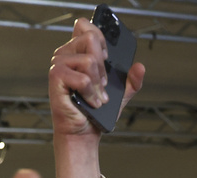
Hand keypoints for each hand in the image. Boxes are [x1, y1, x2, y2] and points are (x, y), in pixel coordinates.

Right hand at [49, 18, 145, 177]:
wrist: (84, 131)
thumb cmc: (96, 111)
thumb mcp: (121, 94)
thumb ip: (133, 80)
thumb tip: (140, 67)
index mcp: (78, 51)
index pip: (86, 26)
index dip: (101, 39)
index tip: (106, 58)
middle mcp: (65, 53)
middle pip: (91, 39)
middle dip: (104, 67)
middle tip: (102, 85)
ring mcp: (59, 63)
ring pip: (90, 60)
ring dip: (99, 84)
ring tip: (96, 97)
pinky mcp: (56, 76)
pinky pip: (84, 78)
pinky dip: (91, 93)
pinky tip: (90, 102)